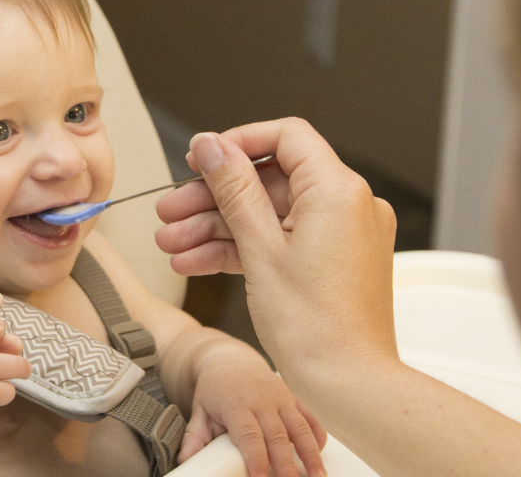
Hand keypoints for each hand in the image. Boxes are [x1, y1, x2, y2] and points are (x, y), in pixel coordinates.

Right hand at [155, 119, 398, 383]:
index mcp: (338, 191)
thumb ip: (233, 189)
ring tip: (174, 244)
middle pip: (269, 181)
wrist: (348, 384)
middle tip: (172, 211)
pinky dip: (243, 249)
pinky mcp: (333, 262)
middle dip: (213, 197)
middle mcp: (348, 206)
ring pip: (269, 215)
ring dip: (218, 227)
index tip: (200, 158)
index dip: (237, 143)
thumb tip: (212, 147)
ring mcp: (342, 236)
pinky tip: (198, 262)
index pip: (286, 137)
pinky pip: (282, 241)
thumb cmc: (317, 329)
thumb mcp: (260, 249)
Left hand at [182, 341, 326, 476]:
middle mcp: (262, 400)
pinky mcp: (293, 397)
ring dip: (310, 454)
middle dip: (286, 463)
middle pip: (277, 435)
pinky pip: (310, 417)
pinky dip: (317, 436)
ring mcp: (281, 397)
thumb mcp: (199, 410)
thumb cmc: (215, 389)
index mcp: (236, 405)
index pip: (248, 435)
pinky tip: (319, 455)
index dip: (256, 458)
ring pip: (299, 428)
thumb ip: (194, 436)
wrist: (230, 360)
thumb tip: (185, 460)